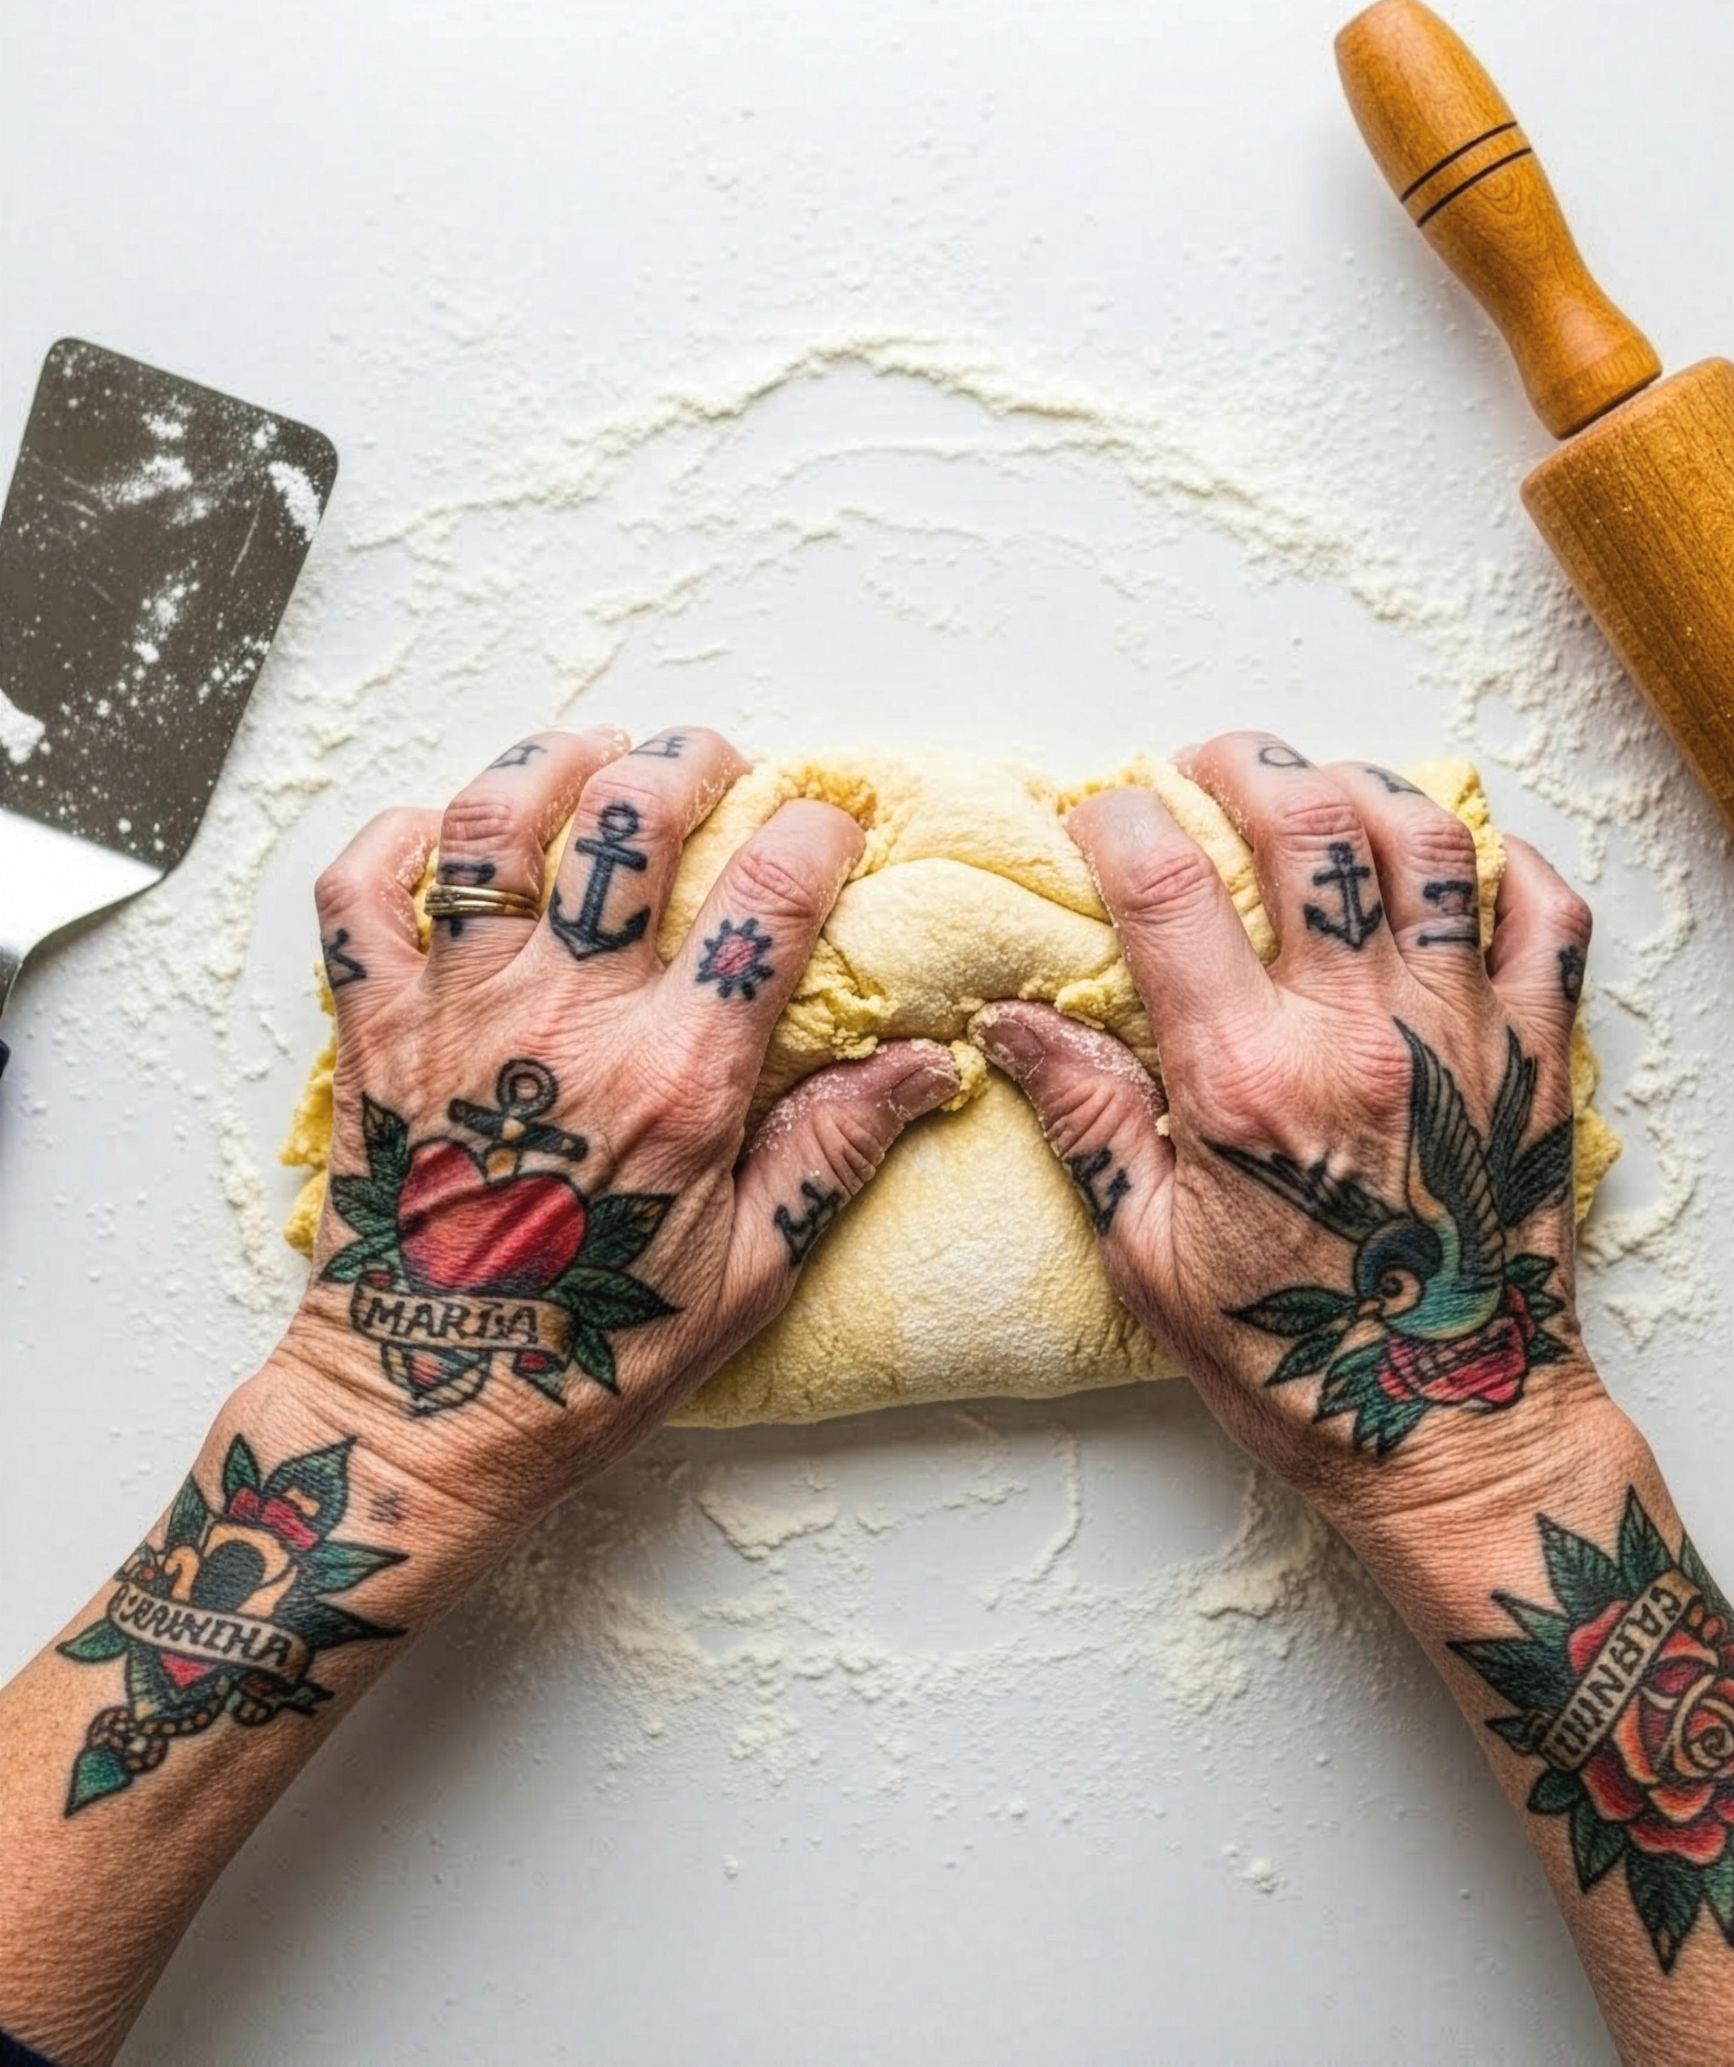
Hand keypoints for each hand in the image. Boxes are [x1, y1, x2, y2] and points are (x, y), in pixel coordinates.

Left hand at [279, 721, 954, 1546]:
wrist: (421, 1418)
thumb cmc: (592, 1361)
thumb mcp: (749, 1274)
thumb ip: (834, 1151)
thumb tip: (932, 1063)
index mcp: (676, 1079)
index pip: (768, 901)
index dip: (814, 830)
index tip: (831, 816)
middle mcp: (565, 1022)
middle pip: (628, 824)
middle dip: (683, 761)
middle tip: (708, 758)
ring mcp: (456, 1014)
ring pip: (493, 826)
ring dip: (548, 765)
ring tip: (589, 755)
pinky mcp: (370, 1031)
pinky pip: (360, 894)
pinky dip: (395, 840)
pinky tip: (445, 833)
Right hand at [978, 731, 1607, 1554]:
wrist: (1460, 1438)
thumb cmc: (1299, 1369)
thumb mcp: (1151, 1260)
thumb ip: (1089, 1121)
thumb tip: (1013, 1022)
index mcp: (1248, 1079)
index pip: (1166, 887)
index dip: (1118, 821)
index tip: (1099, 813)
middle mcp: (1361, 1032)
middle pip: (1309, 823)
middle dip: (1247, 764)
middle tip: (1212, 763)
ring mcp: (1463, 1032)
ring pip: (1430, 842)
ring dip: (1368, 788)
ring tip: (1326, 788)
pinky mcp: (1537, 1055)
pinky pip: (1548, 916)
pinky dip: (1510, 866)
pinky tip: (1462, 867)